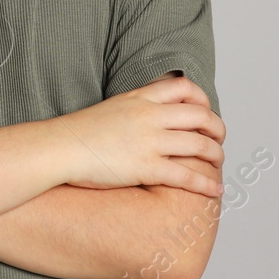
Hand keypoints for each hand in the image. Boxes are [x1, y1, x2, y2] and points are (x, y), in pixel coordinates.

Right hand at [51, 74, 224, 196]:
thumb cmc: (80, 133)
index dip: (203, 99)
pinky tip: (214, 191)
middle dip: (217, 129)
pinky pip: (187, 176)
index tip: (206, 112)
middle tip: (219, 139)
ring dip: (216, 156)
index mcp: (140, 98)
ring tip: (218, 164)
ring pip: (200, 145)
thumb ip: (135, 107)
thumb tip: (152, 116)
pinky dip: (206, 184)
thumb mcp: (112, 107)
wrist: (59, 148)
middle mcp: (149, 116)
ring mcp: (149, 141)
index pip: (184, 88)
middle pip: (201, 116)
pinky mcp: (146, 167)